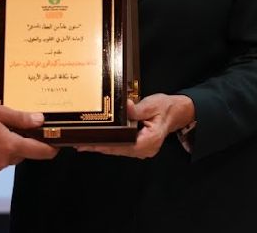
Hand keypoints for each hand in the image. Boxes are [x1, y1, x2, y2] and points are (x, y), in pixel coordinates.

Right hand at [0, 101, 57, 175]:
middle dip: (21, 141)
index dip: (50, 149)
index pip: (39, 152)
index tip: (56, 145)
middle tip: (14, 126)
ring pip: (6, 158)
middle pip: (21, 153)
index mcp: (9, 146)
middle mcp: (2, 161)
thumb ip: (20, 118)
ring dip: (5, 146)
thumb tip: (40, 120)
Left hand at [76, 94, 194, 158]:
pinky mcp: (139, 148)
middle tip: (80, 144)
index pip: (122, 145)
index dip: (105, 144)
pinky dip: (110, 144)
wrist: (176, 112)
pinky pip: (122, 148)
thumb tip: (125, 107)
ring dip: (102, 147)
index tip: (90, 143)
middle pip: (117, 150)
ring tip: (84, 144)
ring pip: (118, 150)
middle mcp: (145, 150)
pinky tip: (98, 142)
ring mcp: (142, 151)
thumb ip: (137, 109)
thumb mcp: (152, 105)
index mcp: (149, 140)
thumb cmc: (165, 108)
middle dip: (99, 147)